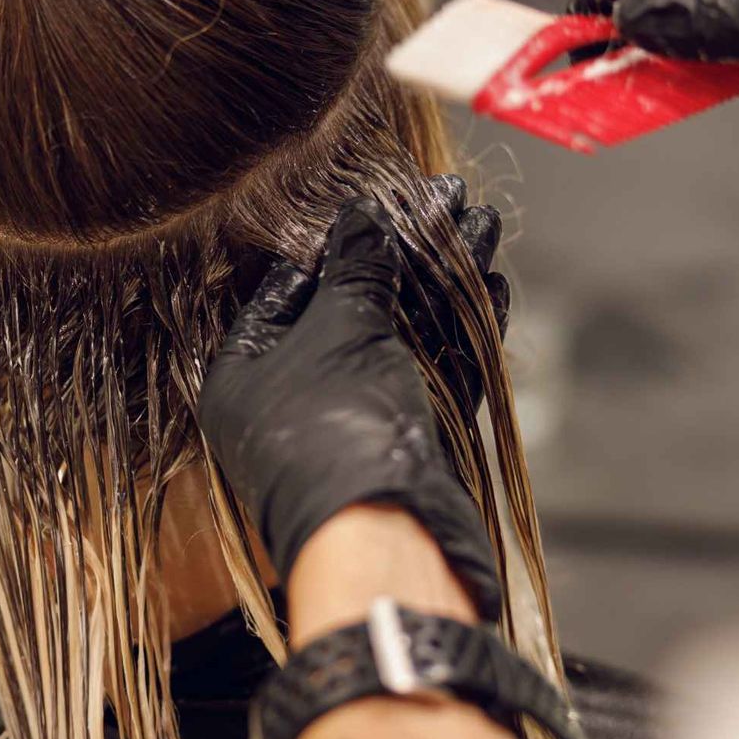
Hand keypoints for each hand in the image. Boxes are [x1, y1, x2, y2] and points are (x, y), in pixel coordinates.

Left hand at [199, 196, 502, 618]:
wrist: (387, 541)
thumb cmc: (338, 429)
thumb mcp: (341, 330)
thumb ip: (356, 268)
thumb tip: (362, 216)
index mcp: (245, 375)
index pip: (287, 288)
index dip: (336, 238)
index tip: (378, 196)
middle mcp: (293, 398)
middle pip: (354, 306)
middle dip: (408, 252)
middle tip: (451, 198)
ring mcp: (353, 422)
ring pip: (404, 335)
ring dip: (446, 280)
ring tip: (485, 225)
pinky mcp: (406, 443)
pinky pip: (435, 373)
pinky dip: (464, 330)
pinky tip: (493, 288)